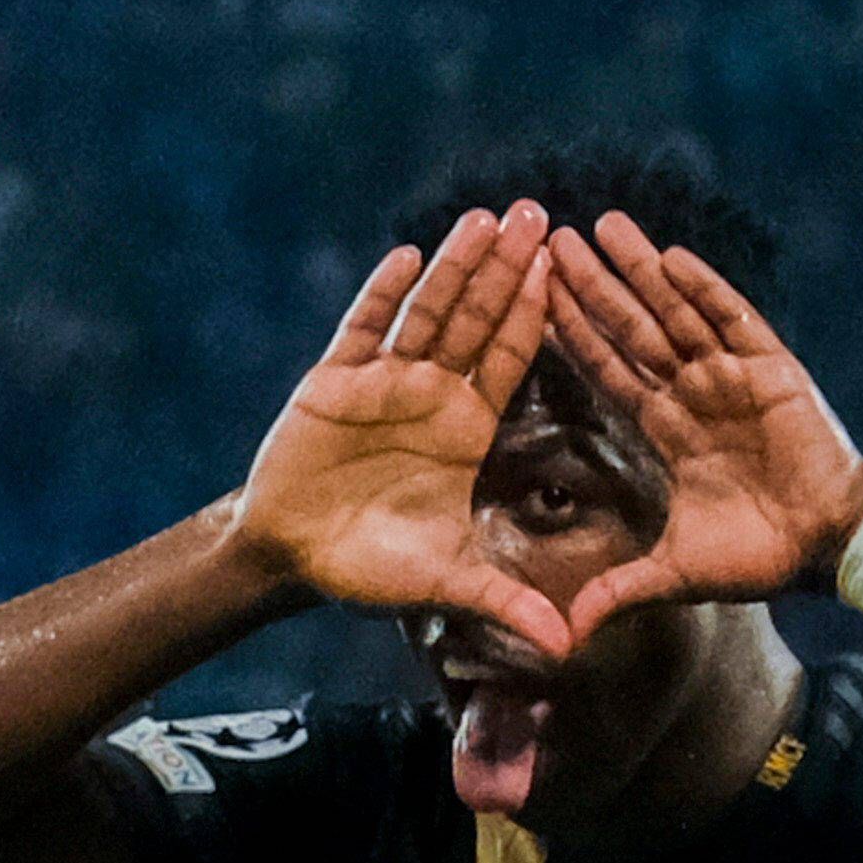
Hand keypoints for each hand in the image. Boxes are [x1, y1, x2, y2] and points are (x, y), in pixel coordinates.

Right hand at [228, 204, 570, 659]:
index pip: (509, 361)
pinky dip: (382, 293)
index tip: (564, 273)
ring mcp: (382, 381)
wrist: (294, 555)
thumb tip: (568, 647)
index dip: (534, 317)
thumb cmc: (373, 565)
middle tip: (541, 215)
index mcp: (466, 429)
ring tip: (487, 218)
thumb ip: (506, 601)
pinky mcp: (334, 380)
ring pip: (426, 311)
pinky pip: (362, 328)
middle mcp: (431, 394)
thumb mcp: (447, 581)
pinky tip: (408, 256)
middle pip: (476, 320)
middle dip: (507, 270)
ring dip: (455, 266)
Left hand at [544, 214, 862, 647]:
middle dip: (591, 286)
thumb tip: (564, 638)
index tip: (533, 298)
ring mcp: (732, 375)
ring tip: (600, 224)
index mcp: (668, 428)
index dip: (573, 335)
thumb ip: (618, 591)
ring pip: (675, 312)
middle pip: (631, 328)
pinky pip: (732, 320)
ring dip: (638, 270)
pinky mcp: (771, 370)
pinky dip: (702, 289)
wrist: (829, 549)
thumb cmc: (759, 557)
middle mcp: (694, 391)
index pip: (609, 371)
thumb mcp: (674, 573)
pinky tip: (669, 256)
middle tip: (548, 238)